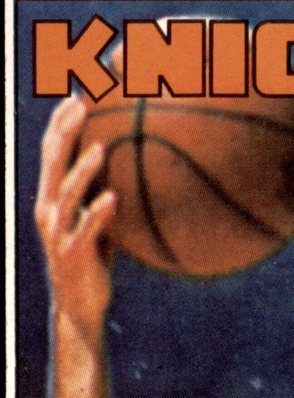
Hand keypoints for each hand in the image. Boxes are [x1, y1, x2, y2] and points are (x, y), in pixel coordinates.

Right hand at [35, 96, 116, 339]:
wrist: (80, 305)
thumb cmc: (93, 260)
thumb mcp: (98, 222)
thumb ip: (106, 193)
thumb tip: (140, 168)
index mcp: (52, 196)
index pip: (52, 150)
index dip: (61, 120)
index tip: (78, 91)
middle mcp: (49, 209)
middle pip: (53, 161)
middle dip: (66, 131)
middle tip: (83, 104)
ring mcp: (58, 232)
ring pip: (67, 194)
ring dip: (83, 169)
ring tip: (101, 148)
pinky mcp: (73, 254)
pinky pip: (86, 229)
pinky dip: (98, 212)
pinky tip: (114, 198)